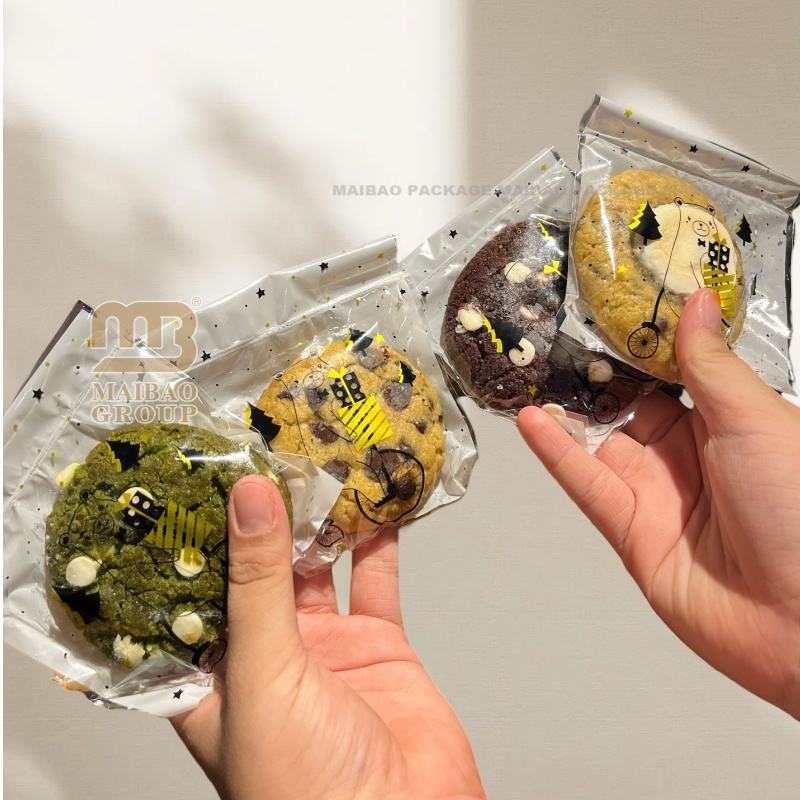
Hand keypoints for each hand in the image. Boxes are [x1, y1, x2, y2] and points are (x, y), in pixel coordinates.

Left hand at [171, 475, 484, 799]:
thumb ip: (258, 584)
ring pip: (318, 566)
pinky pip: (376, 580)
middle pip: (257, 569)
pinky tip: (376, 500)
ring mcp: (324, 648)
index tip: (195, 476)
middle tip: (265, 453)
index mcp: (213, 675)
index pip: (190, 590)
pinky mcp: (377, 644)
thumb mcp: (263, 675)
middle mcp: (265, 656)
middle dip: (263, 514)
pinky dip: (379, 539)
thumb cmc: (306, 791)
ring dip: (321, 518)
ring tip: (319, 462)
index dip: (190, 535)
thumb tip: (248, 500)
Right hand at [519, 289, 799, 717]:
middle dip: (593, 375)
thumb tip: (697, 305)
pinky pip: (587, 484)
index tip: (608, 310)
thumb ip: (711, 364)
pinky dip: (558, 454)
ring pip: (600, 443)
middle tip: (556, 337)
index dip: (639, 344)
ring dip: (566, 411)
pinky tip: (535, 424)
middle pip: (628, 405)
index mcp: (730, 423)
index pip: (672, 373)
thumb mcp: (757, 420)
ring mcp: (659, 494)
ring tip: (530, 373)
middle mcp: (692, 457)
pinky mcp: (632, 531)